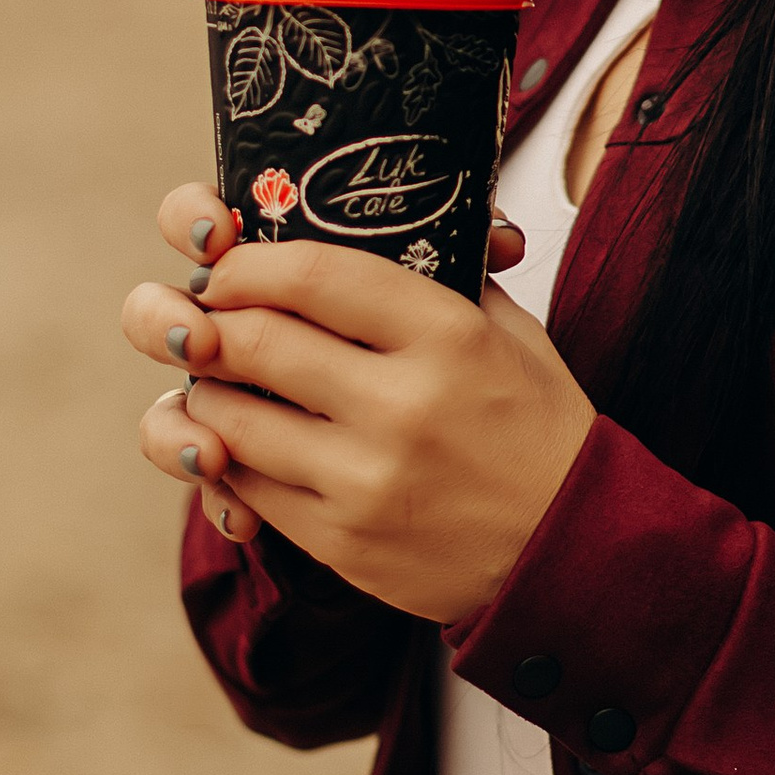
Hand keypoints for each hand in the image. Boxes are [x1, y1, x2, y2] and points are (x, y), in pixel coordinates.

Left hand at [125, 182, 589, 623]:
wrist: (571, 548)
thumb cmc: (535, 424)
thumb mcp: (506, 330)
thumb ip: (434, 277)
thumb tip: (346, 227)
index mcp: (449, 336)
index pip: (314, 275)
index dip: (248, 262)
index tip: (227, 263)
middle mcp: (403, 406)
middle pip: (255, 341)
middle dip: (212, 320)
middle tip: (204, 313)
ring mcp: (367, 481)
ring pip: (232, 420)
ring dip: (208, 388)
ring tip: (216, 374)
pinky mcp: (343, 542)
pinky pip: (248, 488)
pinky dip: (228, 455)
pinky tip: (238, 438)